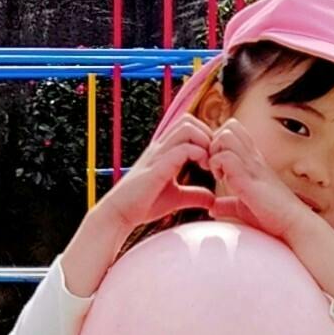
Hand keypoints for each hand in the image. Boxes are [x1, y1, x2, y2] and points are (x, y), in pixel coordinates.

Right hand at [58, 108, 216, 291]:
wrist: (120, 213)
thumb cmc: (144, 204)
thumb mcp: (176, 198)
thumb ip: (194, 194)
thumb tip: (213, 198)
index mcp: (164, 151)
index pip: (188, 126)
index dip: (205, 136)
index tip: (213, 158)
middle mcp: (160, 148)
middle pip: (188, 120)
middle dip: (207, 134)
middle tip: (213, 156)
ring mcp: (158, 155)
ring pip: (187, 128)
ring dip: (204, 141)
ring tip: (208, 161)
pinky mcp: (157, 168)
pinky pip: (182, 149)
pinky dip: (198, 154)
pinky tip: (202, 169)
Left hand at [202, 121, 333, 296]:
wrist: (293, 224)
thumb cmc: (272, 216)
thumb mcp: (243, 208)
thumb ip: (227, 205)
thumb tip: (212, 208)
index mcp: (252, 161)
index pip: (233, 131)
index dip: (217, 142)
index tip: (213, 163)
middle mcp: (253, 158)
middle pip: (229, 127)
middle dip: (213, 142)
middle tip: (211, 165)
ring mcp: (252, 165)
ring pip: (226, 136)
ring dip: (215, 151)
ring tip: (217, 171)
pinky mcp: (250, 177)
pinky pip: (226, 157)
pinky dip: (217, 164)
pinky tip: (221, 179)